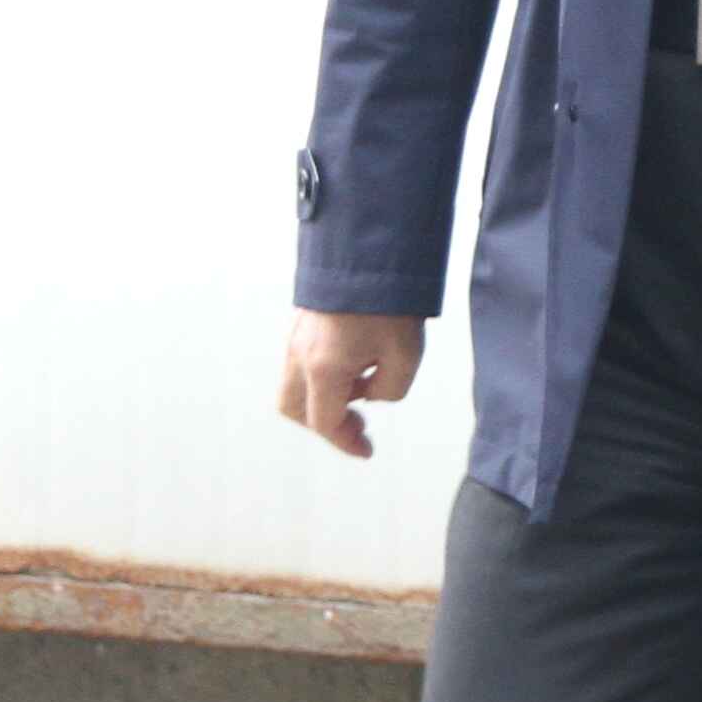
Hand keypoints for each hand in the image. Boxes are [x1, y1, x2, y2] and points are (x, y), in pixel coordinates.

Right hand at [277, 312, 424, 457]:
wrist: (372, 251)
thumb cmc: (391, 303)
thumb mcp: (406, 358)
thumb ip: (388, 391)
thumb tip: (370, 394)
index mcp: (323, 369)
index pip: (324, 422)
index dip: (346, 442)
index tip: (366, 450)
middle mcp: (300, 355)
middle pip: (295, 409)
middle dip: (324, 423)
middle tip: (358, 424)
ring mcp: (296, 336)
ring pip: (295, 385)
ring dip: (325, 397)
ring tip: (366, 383)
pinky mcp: (302, 322)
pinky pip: (302, 361)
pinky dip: (323, 374)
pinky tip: (357, 360)